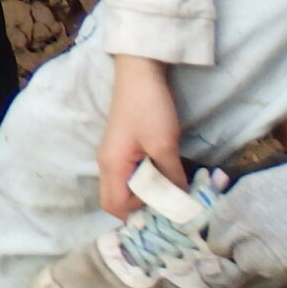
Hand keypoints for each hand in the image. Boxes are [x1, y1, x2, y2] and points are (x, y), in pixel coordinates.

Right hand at [98, 55, 184, 218]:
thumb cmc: (149, 109)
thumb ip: (170, 175)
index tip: (164, 208)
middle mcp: (106, 164)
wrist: (141, 74)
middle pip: (115, 200)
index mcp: (111, 166)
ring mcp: (113, 156)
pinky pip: (128, 175)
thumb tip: (180, 198)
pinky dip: (144, 181)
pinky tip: (163, 175)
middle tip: (166, 202)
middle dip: (139, 207)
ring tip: (168, 190)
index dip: (138, 213)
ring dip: (144, 193)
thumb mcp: (164, 145)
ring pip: (123, 188)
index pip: (115, 206)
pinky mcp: (122, 148)